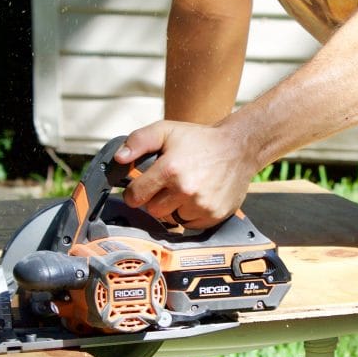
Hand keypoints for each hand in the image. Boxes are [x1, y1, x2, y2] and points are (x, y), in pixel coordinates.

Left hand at [115, 119, 256, 229]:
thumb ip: (138, 141)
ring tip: (184, 190)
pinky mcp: (214, 216)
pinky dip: (190, 215)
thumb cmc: (200, 140)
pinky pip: (190, 225)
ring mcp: (201, 205)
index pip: (136, 196)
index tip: (140, 189)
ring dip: (173, 208)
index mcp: (170, 169)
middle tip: (167, 186)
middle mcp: (186, 190)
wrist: (238, 147)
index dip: (134, 192)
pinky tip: (197, 198)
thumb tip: (119, 158)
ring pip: (172, 220)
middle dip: (155, 200)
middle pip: (153, 210)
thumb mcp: (166, 130)